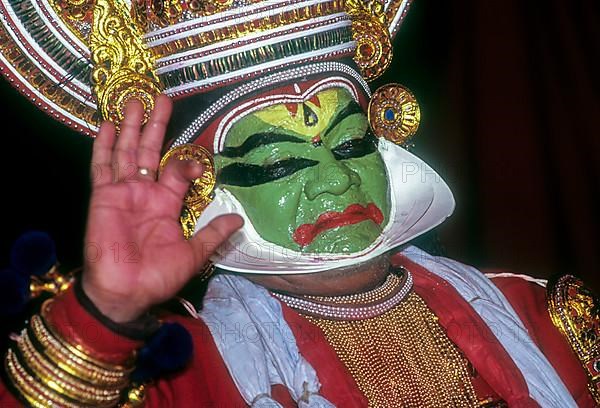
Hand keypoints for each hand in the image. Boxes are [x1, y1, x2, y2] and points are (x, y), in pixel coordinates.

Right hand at [82, 95, 242, 321]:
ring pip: (127, 151)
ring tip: (136, 100)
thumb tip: (239, 221)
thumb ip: (213, 234)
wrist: (125, 291)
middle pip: (151, 151)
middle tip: (162, 99)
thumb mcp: (193, 253)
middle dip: (156, 125)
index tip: (199, 163)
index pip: (178, 170)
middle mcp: (146, 192)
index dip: (187, 162)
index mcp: (167, 203)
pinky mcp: (104, 196)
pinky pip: (102, 166)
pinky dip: (103, 146)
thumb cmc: (158, 276)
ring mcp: (123, 191)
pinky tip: (107, 124)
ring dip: (130, 126)